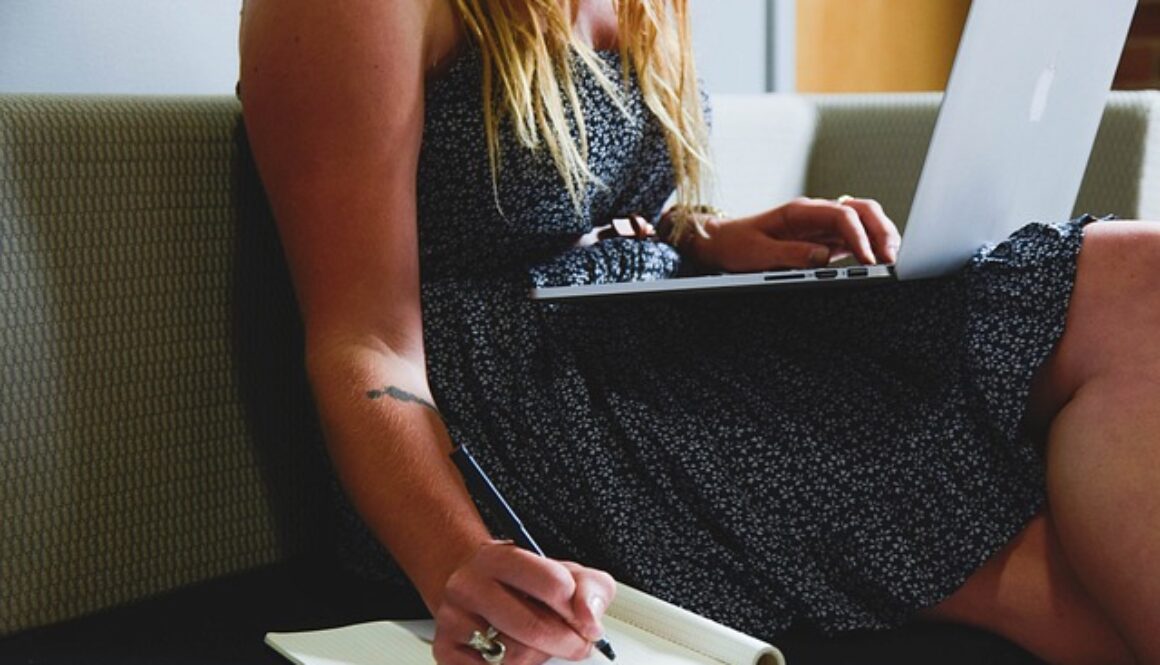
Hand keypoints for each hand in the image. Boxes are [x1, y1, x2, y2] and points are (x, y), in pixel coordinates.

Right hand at [432, 541, 616, 664]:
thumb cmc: (524, 585)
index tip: (586, 622)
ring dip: (537, 657)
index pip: (553, 584)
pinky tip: (510, 653)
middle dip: (567, 644)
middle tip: (576, 645)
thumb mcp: (564, 573)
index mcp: (500, 557)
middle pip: (533, 628)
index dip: (578, 611)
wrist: (474, 588)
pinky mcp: (445, 649)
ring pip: (513, 656)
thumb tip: (589, 619)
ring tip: (537, 643)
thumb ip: (589, 589)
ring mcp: (453, 618)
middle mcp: (470, 584)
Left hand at [686, 196, 900, 271]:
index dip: (859, 235)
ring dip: (882, 237)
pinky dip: (872, 248)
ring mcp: (824, 227)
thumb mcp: (757, 253)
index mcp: (801, 211)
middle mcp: (817, 214)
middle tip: (892, 258)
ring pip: (865, 223)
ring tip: (892, 261)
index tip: (868, 259)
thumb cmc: (737, 244)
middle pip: (862, 210)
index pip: (842, 214)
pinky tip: (879, 263)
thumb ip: (790, 254)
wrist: (722, 243)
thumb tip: (822, 258)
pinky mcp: (826, 242)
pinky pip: (857, 239)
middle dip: (882, 230)